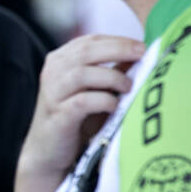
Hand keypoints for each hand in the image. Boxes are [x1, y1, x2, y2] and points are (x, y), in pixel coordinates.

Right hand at [18, 34, 145, 178]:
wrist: (48, 151)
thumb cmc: (74, 118)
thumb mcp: (92, 90)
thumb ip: (110, 71)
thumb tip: (139, 55)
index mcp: (60, 61)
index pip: (89, 41)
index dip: (117, 40)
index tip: (141, 46)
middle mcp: (53, 73)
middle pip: (86, 51)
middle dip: (118, 50)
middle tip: (142, 54)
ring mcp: (53, 94)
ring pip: (82, 74)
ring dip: (112, 77)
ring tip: (128, 87)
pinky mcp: (58, 116)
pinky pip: (82, 102)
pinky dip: (103, 100)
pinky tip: (114, 106)